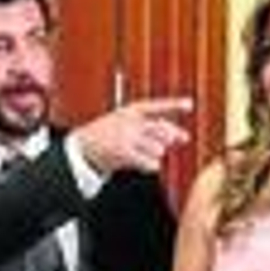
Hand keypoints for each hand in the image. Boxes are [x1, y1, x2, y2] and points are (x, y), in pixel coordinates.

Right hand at [73, 97, 192, 176]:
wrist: (80, 150)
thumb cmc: (103, 138)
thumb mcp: (124, 124)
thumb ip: (151, 128)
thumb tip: (178, 137)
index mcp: (129, 111)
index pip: (156, 106)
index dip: (174, 105)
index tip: (189, 105)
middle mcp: (130, 122)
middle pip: (162, 130)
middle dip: (169, 138)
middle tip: (171, 142)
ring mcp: (127, 137)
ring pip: (158, 148)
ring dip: (155, 154)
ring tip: (141, 154)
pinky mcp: (125, 153)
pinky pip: (151, 162)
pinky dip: (150, 165)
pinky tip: (144, 164)